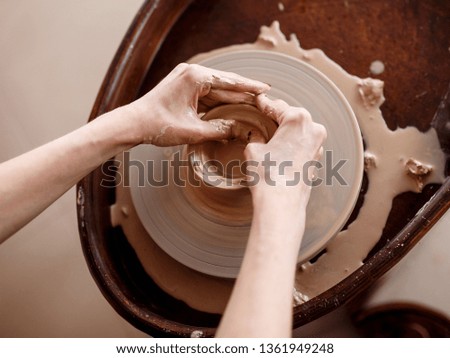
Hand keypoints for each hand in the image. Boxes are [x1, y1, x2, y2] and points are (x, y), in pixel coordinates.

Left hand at [130, 63, 269, 145]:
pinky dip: (219, 101)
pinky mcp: (183, 87)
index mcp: (195, 77)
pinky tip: (232, 106)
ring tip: (253, 103)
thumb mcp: (194, 131)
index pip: (230, 82)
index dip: (250, 87)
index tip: (267, 88)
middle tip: (264, 98)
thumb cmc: (158, 125)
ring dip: (232, 98)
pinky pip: (207, 94)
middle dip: (244, 92)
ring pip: (216, 90)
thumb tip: (242, 131)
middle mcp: (191, 73)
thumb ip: (221, 130)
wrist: (133, 124)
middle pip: (225, 84)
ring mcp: (186, 78)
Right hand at [245, 94, 326, 197]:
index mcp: (298, 119)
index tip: (259, 99)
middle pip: (291, 116)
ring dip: (285, 131)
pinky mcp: (317, 160)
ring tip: (269, 134)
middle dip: (277, 116)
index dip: (264, 103)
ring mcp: (318, 145)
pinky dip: (291, 144)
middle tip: (263, 114)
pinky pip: (302, 145)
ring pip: (298, 131)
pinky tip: (279, 150)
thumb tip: (256, 136)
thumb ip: (255, 137)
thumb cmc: (268, 175)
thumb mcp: (254, 149)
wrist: (282, 203)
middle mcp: (313, 129)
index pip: (276, 106)